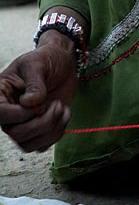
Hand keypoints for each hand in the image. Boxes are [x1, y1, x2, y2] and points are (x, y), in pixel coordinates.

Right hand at [0, 31, 77, 152]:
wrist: (63, 63)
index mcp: (2, 94)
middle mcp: (9, 112)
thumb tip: (29, 103)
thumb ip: (34, 83)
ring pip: (28, 144)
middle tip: (57, 104)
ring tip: (62, 108)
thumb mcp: (38, 63)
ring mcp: (23, 123)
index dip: (19, 114)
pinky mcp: (38, 130)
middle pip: (16, 134)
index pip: (0, 114)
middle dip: (42, 122)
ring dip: (51, 130)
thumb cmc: (47, 59)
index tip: (39, 103)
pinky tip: (65, 114)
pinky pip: (41, 146)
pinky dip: (56, 134)